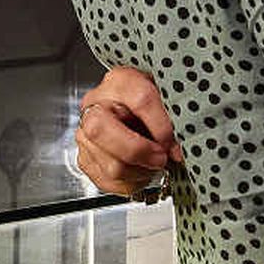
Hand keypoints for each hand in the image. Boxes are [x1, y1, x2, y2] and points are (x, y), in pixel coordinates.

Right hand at [76, 67, 180, 197]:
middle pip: (101, 129)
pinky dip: (132, 182)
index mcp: (119, 82)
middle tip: (161, 157)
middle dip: (138, 150)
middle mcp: (96, 105)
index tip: (174, 141)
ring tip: (154, 162)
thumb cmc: (155, 110)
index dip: (161, 126)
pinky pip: (108, 181)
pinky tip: (142, 169)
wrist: (140, 121)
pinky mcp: (86, 159)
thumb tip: (179, 150)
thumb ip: (176, 119)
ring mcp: (85, 133)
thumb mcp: (168, 103)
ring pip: (110, 163)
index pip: (139, 100)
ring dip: (141, 170)